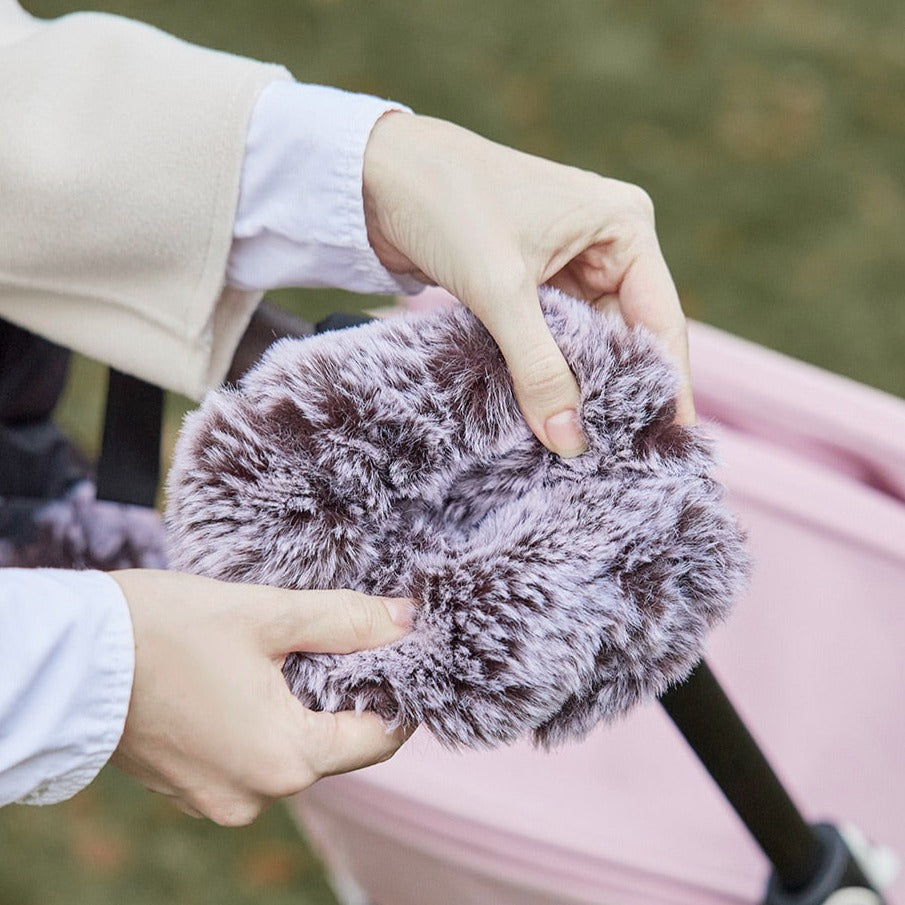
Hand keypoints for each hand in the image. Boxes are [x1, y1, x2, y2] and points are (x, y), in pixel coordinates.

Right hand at [109, 570, 413, 825]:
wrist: (71, 657)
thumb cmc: (165, 631)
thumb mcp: (268, 615)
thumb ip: (345, 620)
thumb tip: (405, 620)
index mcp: (284, 761)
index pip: (377, 738)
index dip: (397, 693)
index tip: (398, 652)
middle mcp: (254, 796)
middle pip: (335, 745)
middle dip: (347, 692)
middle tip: (346, 636)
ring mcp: (217, 797)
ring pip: (292, 748)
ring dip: (303, 703)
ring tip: (295, 649)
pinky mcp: (191, 785)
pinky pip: (252, 754)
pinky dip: (265, 718)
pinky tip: (253, 674)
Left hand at [363, 113, 693, 455]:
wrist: (374, 176)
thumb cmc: (447, 205)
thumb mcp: (501, 291)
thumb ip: (539, 368)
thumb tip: (570, 440)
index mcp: (623, 225)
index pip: (659, 319)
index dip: (666, 383)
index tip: (671, 441)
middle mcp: (605, 244)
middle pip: (627, 336)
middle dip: (620, 391)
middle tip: (623, 455)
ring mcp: (568, 265)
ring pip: (589, 343)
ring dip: (582, 388)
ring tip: (585, 445)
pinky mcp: (531, 284)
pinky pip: (555, 340)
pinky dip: (550, 373)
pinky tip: (551, 414)